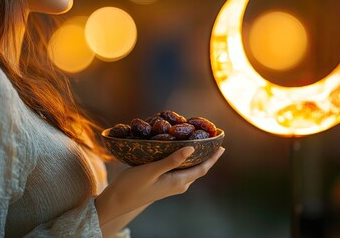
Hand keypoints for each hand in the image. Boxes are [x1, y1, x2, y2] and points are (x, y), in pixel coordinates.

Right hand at [95, 146, 224, 224]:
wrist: (117, 201)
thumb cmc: (132, 186)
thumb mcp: (152, 170)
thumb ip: (172, 160)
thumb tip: (192, 149)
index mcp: (179, 182)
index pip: (203, 168)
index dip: (214, 157)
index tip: (223, 144)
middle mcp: (178, 184)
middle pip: (199, 168)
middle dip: (208, 155)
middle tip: (213, 139)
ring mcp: (171, 185)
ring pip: (189, 169)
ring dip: (196, 156)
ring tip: (200, 142)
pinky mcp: (164, 183)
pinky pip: (180, 169)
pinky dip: (184, 159)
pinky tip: (180, 151)